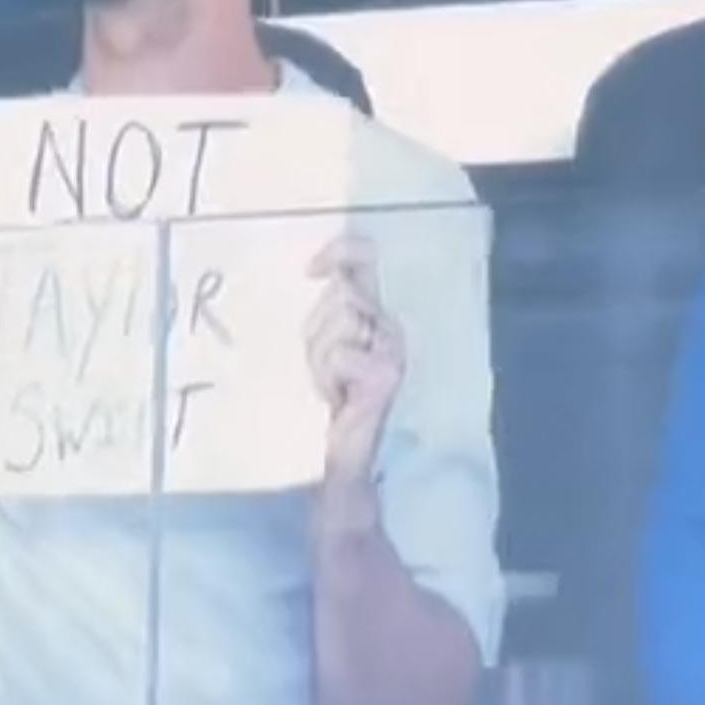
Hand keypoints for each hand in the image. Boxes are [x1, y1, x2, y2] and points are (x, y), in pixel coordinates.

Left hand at [304, 236, 403, 518]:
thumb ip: (328, 308)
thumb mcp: (325, 343)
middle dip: (317, 329)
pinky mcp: (386, 373)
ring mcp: (394, 348)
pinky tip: (339, 398)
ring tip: (332, 385)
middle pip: (340, 293)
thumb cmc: (335, 396)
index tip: (310, 269)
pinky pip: (339, 354)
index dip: (342, 251)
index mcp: (380, 311)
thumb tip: (316, 269)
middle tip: (326, 369)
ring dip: (320, 357)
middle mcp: (393, 324)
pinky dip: (327, 378)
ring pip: (337, 320)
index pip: (368, 257)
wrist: (349, 454)